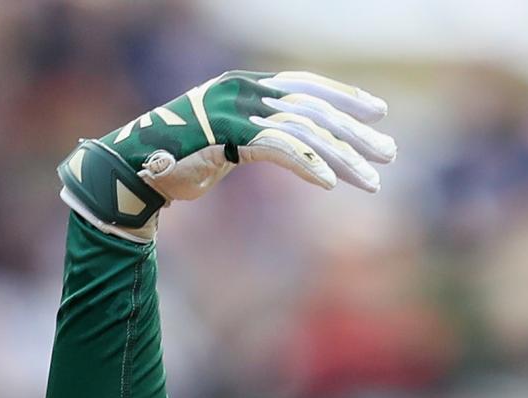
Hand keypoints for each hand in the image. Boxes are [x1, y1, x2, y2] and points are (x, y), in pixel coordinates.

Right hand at [59, 71, 394, 241]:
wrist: (138, 168)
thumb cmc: (186, 155)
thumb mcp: (232, 135)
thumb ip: (266, 131)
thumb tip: (311, 148)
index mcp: (248, 84)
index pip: (306, 85)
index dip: (345, 96)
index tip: (378, 113)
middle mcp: (244, 91)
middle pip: (314, 108)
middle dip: (355, 133)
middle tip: (388, 155)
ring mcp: (234, 111)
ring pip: (305, 130)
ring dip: (343, 158)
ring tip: (372, 182)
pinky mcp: (226, 136)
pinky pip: (279, 147)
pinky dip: (308, 164)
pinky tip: (330, 183)